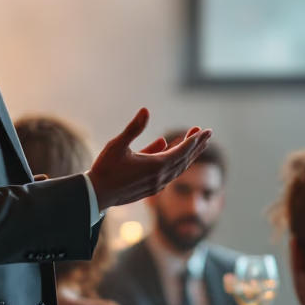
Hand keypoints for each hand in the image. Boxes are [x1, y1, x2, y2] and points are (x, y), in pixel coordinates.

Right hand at [88, 108, 211, 209]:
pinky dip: (175, 162)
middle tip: (206, 133)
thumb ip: (133, 128)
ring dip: (188, 155)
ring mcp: (156, 185)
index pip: (181, 152)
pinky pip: (169, 173)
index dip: (194, 140)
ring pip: (178, 168)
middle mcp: (160, 177)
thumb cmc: (105, 169)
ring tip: (196, 142)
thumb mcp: (117, 145)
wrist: (97, 194)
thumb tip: (145, 110)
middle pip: (184, 160)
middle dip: (196, 146)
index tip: (205, 131)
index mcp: (155, 166)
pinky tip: (169, 150)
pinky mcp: (151, 189)